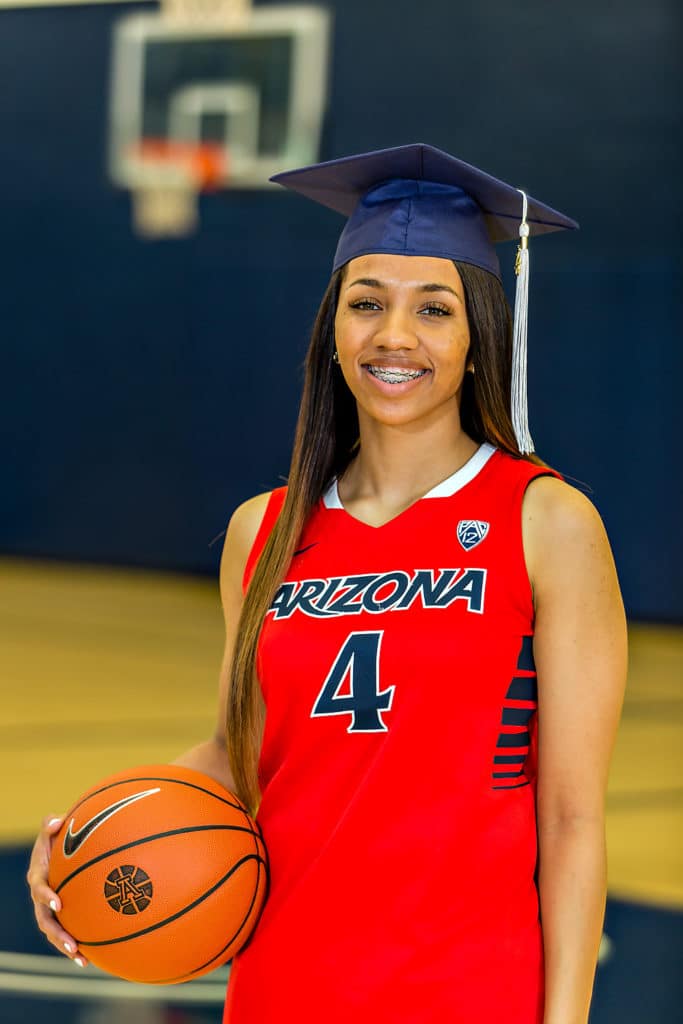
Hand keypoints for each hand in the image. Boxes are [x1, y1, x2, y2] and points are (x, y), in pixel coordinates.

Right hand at [26, 814, 87, 966]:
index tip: (59, 903)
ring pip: (54, 931)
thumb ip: (50, 823)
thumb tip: (56, 820)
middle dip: (57, 934)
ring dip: (65, 946)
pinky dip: (77, 944)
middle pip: (44, 920)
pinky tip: (91, 957)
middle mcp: (41, 896)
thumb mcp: (50, 828)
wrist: (60, 848)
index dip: (46, 896)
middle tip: (71, 945)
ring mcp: (49, 908)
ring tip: (81, 959)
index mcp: (38, 875)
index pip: (39, 887)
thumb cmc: (56, 837)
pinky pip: (66, 930)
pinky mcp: (61, 914)